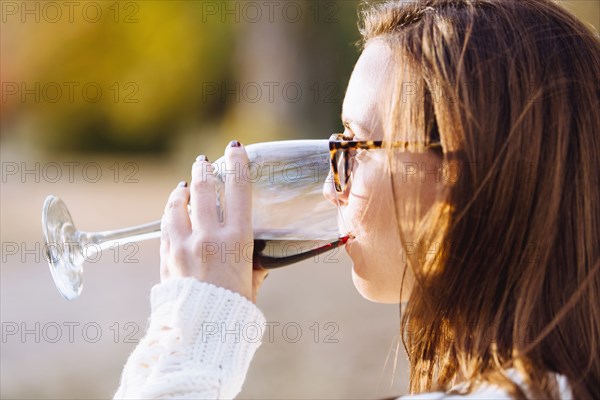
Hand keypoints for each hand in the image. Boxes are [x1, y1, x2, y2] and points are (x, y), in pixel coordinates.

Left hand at [159, 141, 268, 302]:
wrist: (201, 333)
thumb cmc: (234, 311)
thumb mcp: (252, 285)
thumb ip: (254, 268)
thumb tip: (257, 263)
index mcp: (236, 239)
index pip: (239, 190)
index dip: (237, 164)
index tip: (235, 149)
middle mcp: (209, 236)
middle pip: (204, 189)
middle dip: (203, 170)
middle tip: (203, 161)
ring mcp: (184, 245)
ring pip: (178, 205)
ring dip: (181, 192)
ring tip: (184, 187)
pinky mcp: (167, 257)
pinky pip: (166, 228)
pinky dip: (170, 217)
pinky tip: (173, 215)